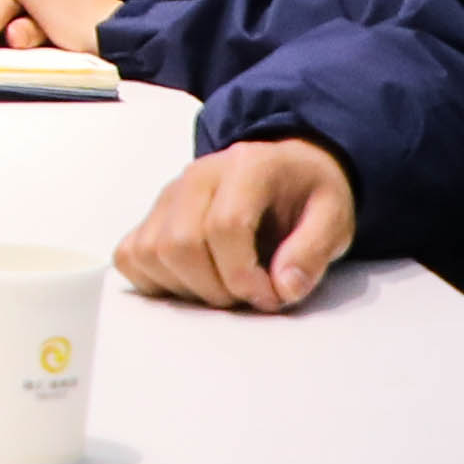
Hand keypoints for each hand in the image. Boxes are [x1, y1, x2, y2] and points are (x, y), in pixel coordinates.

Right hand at [118, 138, 358, 309]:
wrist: (288, 171)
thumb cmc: (308, 195)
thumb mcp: (334, 217)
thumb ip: (312, 250)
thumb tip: (283, 287)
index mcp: (246, 167)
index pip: (225, 226)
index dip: (244, 274)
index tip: (270, 295)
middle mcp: (198, 175)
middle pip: (179, 243)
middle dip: (215, 287)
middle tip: (248, 296)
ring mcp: (169, 195)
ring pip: (150, 253)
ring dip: (186, 288)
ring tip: (223, 287)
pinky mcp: (152, 215)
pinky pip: (129, 255)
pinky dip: (154, 280)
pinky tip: (192, 281)